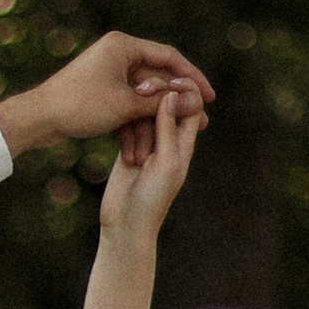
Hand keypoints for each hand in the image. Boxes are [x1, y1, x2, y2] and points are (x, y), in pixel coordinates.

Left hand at [0, 30, 213, 155]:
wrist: (39, 119)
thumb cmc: (80, 105)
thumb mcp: (126, 105)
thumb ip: (161, 102)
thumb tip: (192, 102)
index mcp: (124, 46)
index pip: (169, 57)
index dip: (193, 78)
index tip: (210, 97)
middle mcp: (118, 54)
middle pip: (158, 79)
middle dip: (174, 106)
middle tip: (200, 123)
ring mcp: (109, 74)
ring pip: (141, 98)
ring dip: (151, 123)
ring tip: (169, 143)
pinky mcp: (101, 92)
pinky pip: (126, 106)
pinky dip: (132, 126)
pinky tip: (139, 150)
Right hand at [97, 88, 204, 247]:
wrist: (126, 223)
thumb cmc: (152, 198)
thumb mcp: (165, 161)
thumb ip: (168, 128)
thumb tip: (172, 94)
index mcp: (184, 143)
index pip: (192, 106)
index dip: (184, 90)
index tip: (169, 84)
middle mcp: (167, 140)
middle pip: (167, 103)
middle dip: (156, 92)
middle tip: (141, 87)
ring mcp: (146, 143)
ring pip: (144, 111)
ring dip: (137, 110)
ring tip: (129, 120)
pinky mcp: (127, 147)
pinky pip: (127, 123)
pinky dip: (124, 121)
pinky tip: (117, 124)